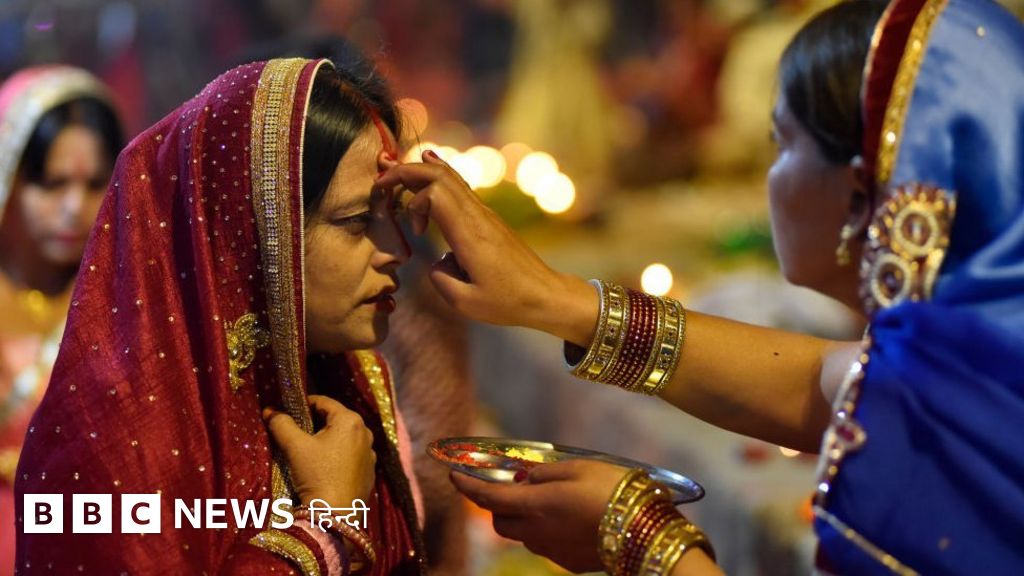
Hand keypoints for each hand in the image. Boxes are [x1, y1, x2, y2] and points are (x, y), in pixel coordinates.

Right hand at [263, 395, 375, 507]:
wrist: (335, 515)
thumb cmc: (317, 475)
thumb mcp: (295, 447)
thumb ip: (281, 424)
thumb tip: (269, 410)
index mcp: (350, 420)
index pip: (323, 402)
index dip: (303, 404)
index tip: (287, 412)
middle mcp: (365, 433)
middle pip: (334, 420)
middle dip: (314, 423)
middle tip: (295, 432)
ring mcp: (370, 453)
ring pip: (343, 438)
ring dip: (326, 440)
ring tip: (307, 451)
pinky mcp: (369, 471)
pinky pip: (350, 456)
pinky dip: (336, 456)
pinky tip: (323, 467)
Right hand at [375, 151, 598, 346]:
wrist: (545, 295)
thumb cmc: (508, 302)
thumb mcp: (465, 303)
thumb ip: (439, 280)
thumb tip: (436, 261)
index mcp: (470, 235)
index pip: (435, 193)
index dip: (414, 203)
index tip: (414, 231)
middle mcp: (478, 217)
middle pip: (440, 174)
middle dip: (406, 172)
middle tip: (381, 180)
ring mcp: (485, 214)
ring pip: (451, 176)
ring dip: (421, 171)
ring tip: (395, 169)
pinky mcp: (488, 219)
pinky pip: (460, 187)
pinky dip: (438, 177)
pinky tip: (429, 164)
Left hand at [450, 459, 631, 572]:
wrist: (646, 531)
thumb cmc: (613, 489)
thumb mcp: (577, 467)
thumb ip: (544, 472)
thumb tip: (522, 476)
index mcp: (534, 505)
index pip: (486, 498)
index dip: (466, 485)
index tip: (454, 474)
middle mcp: (536, 532)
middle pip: (499, 523)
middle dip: (498, 506)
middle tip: (514, 487)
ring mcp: (552, 551)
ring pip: (522, 536)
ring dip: (523, 520)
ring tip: (550, 501)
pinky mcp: (569, 563)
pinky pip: (545, 546)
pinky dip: (546, 531)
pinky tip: (570, 519)